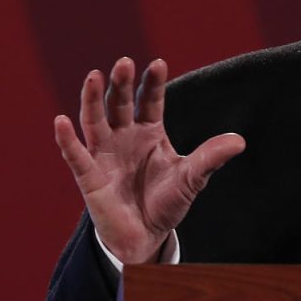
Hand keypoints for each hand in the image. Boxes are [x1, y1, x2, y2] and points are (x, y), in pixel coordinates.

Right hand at [54, 57, 244, 264]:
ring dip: (92, 98)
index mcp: (149, 131)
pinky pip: (75, 155)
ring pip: (95, 120)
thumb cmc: (165, 202)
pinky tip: (60, 121)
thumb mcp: (191, 179)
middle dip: (122, 83)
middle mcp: (123, 135)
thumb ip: (210, 158)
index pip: (150, 100)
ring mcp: (104, 153)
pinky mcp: (89, 175)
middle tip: (125, 63)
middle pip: (120, 103)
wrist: (145, 236)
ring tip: (94, 76)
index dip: (153, 83)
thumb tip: (239, 141)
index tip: (158, 64)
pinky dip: (66, 139)